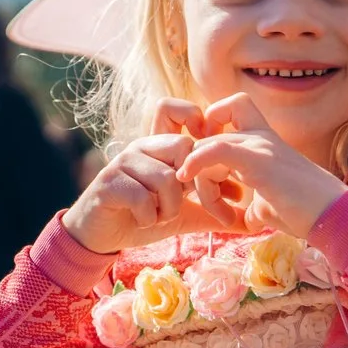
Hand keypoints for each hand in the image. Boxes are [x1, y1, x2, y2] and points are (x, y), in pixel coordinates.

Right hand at [61, 100, 239, 254]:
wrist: (100, 237)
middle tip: (186, 203)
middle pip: (181, 145)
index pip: (175, 110)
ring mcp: (122, 163)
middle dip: (192, 182)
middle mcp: (141, 147)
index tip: (204, 158)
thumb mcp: (182, 215)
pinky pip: (141, 197)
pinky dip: (149, 216)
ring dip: (169, 207)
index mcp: (158, 147)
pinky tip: (144, 221)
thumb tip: (248, 220)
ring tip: (160, 216)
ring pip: (165, 177)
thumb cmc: (141, 219)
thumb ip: (211, 212)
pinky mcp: (108, 183)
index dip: (196, 120)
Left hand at [175, 95, 347, 236]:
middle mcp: (260, 137)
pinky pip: (215, 149)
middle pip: (208, 136)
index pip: (228, 110)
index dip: (207, 127)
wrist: (334, 218)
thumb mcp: (270, 206)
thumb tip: (246, 219)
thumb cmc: (306, 214)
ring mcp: (260, 145)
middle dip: (198, 172)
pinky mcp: (259, 160)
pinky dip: (195, 161)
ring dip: (202, 183)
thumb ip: (253, 205)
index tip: (203, 164)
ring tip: (223, 215)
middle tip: (217, 208)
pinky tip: (187, 177)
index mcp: (262, 143)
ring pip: (206, 145)